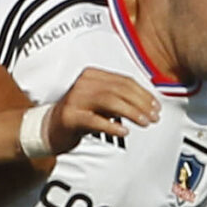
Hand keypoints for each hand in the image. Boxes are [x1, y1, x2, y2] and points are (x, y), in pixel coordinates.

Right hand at [45, 67, 159, 152]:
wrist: (49, 128)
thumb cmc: (80, 115)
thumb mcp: (100, 101)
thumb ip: (119, 98)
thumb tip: (148, 103)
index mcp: (92, 75)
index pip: (124, 81)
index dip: (144, 94)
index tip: (156, 107)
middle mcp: (83, 83)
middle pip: (119, 90)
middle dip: (141, 103)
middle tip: (154, 117)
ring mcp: (75, 99)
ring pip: (110, 101)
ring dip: (131, 112)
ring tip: (145, 123)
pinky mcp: (70, 117)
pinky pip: (94, 120)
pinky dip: (112, 126)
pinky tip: (124, 131)